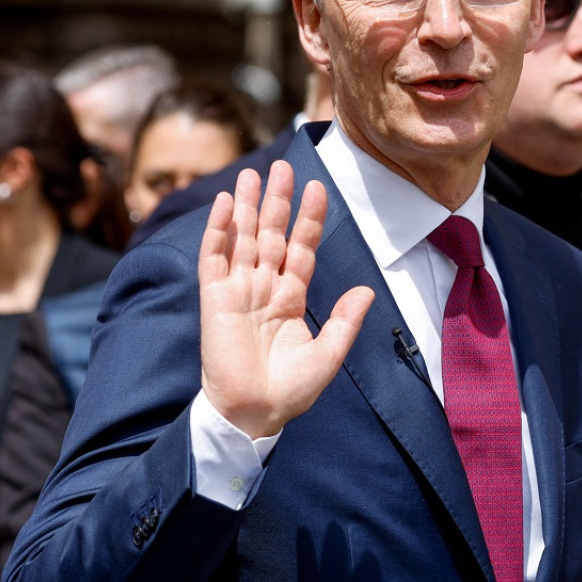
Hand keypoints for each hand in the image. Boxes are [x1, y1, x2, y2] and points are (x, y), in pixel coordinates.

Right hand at [199, 161, 373, 438]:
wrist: (253, 414)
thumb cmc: (289, 391)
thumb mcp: (327, 355)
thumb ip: (345, 321)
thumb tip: (367, 290)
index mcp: (291, 297)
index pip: (301, 248)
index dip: (309, 219)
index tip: (318, 188)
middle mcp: (264, 287)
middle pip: (272, 234)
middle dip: (278, 200)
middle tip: (284, 166)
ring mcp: (238, 290)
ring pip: (244, 237)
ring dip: (249, 205)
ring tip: (253, 173)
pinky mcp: (214, 298)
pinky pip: (215, 256)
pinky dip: (220, 229)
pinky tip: (228, 203)